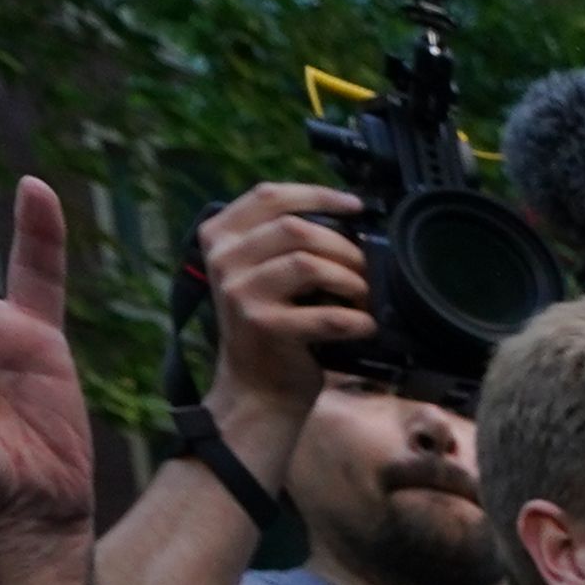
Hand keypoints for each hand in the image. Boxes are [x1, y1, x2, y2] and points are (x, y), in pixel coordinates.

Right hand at [187, 179, 371, 458]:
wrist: (257, 390)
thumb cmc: (270, 328)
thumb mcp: (260, 273)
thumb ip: (281, 241)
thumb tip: (342, 217)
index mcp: (220, 237)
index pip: (269, 196)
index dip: (317, 194)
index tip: (355, 206)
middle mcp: (223, 261)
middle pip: (295, 228)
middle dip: (342, 246)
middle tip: (365, 268)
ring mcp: (239, 293)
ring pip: (309, 263)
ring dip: (351, 279)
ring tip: (364, 295)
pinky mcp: (264, 327)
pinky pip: (325, 315)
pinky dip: (356, 320)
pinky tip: (365, 326)